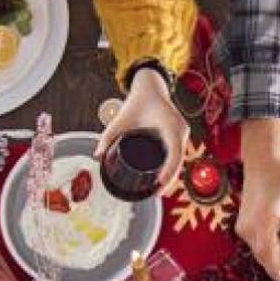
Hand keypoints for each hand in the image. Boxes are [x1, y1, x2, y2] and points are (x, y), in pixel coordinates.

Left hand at [96, 68, 188, 189]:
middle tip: (155, 193)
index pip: (174, 152)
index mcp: (170, 125)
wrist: (150, 87)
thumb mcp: (121, 119)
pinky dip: (173, 166)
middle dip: (169, 178)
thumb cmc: (137, 102)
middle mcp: (180, 130)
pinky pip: (179, 154)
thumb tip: (97, 155)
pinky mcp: (180, 135)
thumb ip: (108, 136)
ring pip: (180, 158)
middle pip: (178, 160)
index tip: (159, 183)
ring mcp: (182, 132)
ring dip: (172, 174)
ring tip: (159, 190)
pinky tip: (166, 178)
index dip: (169, 170)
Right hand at [236, 138, 279, 280]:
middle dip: (277, 269)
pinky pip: (254, 243)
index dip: (279, 273)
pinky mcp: (242, 223)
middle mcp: (249, 227)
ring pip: (258, 251)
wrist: (263, 159)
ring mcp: (243, 225)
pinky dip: (266, 249)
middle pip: (262, 257)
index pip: (269, 256)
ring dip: (272, 259)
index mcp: (264, 222)